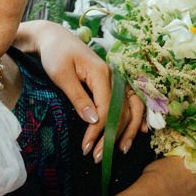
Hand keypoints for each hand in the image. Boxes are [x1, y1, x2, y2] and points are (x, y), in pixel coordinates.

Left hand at [15, 20, 143, 155]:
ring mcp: (115, 79)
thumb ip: (78, 97)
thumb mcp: (61, 75)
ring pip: (131, 107)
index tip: (87, 147)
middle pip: (121, 111)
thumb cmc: (55, 54)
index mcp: (101, 74)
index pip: (107, 108)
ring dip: (129, 130)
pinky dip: (136, 117)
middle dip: (112, 136)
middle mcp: (114, 77)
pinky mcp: (112, 82)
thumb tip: (93, 120)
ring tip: (122, 150)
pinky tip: (141, 132)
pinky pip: (130, 101)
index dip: (99, 131)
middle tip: (98, 157)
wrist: (55, 38)